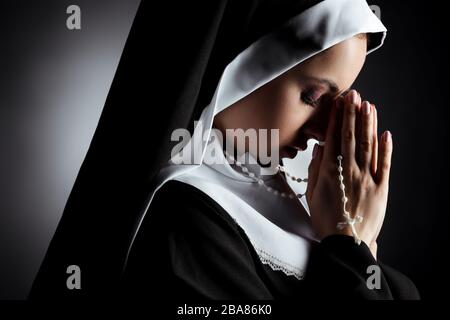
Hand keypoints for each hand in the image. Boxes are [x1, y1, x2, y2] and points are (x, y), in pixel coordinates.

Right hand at [306, 90, 392, 253]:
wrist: (346, 243)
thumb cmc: (326, 220)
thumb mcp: (312, 194)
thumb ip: (316, 169)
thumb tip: (321, 148)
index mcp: (330, 172)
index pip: (333, 139)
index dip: (336, 119)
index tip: (338, 103)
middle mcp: (350, 171)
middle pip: (351, 137)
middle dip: (352, 114)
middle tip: (354, 95)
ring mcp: (367, 178)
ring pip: (368, 145)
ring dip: (368, 124)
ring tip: (368, 105)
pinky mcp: (381, 187)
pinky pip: (384, 163)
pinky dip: (386, 147)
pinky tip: (386, 132)